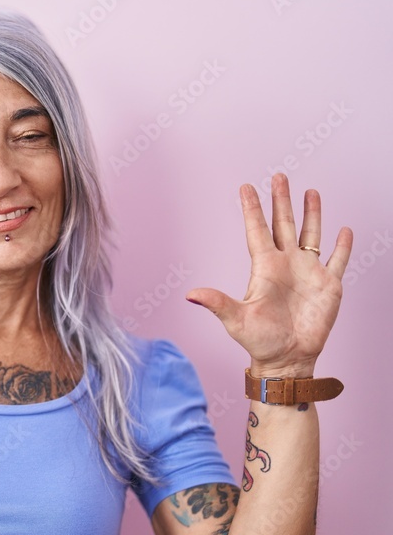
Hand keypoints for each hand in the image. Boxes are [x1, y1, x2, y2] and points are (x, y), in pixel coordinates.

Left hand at [185, 173, 353, 377]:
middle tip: (279, 176)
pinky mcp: (329, 285)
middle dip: (282, 200)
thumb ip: (217, 303)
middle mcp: (286, 265)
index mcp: (264, 268)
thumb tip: (190, 294)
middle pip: (284, 224)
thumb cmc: (259, 341)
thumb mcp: (236, 320)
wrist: (287, 359)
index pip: (257, 231)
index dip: (252, 209)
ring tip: (310, 191)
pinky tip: (343, 230)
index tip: (246, 187)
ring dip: (312, 214)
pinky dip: (342, 246)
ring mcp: (308, 273)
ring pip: (311, 234)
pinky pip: (337, 260)